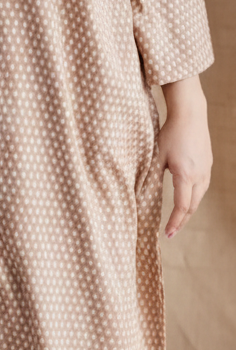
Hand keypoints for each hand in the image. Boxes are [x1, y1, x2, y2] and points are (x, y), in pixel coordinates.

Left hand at [157, 76, 211, 238]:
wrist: (190, 115)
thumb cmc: (170, 134)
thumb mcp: (156, 157)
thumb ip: (152, 178)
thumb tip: (142, 197)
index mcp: (185, 176)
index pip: (182, 207)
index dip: (175, 223)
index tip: (168, 234)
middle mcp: (200, 176)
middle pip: (192, 206)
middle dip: (182, 221)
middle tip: (171, 232)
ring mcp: (206, 170)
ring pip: (198, 198)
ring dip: (188, 210)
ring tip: (178, 219)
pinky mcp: (208, 165)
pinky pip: (202, 187)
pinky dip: (193, 198)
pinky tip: (186, 200)